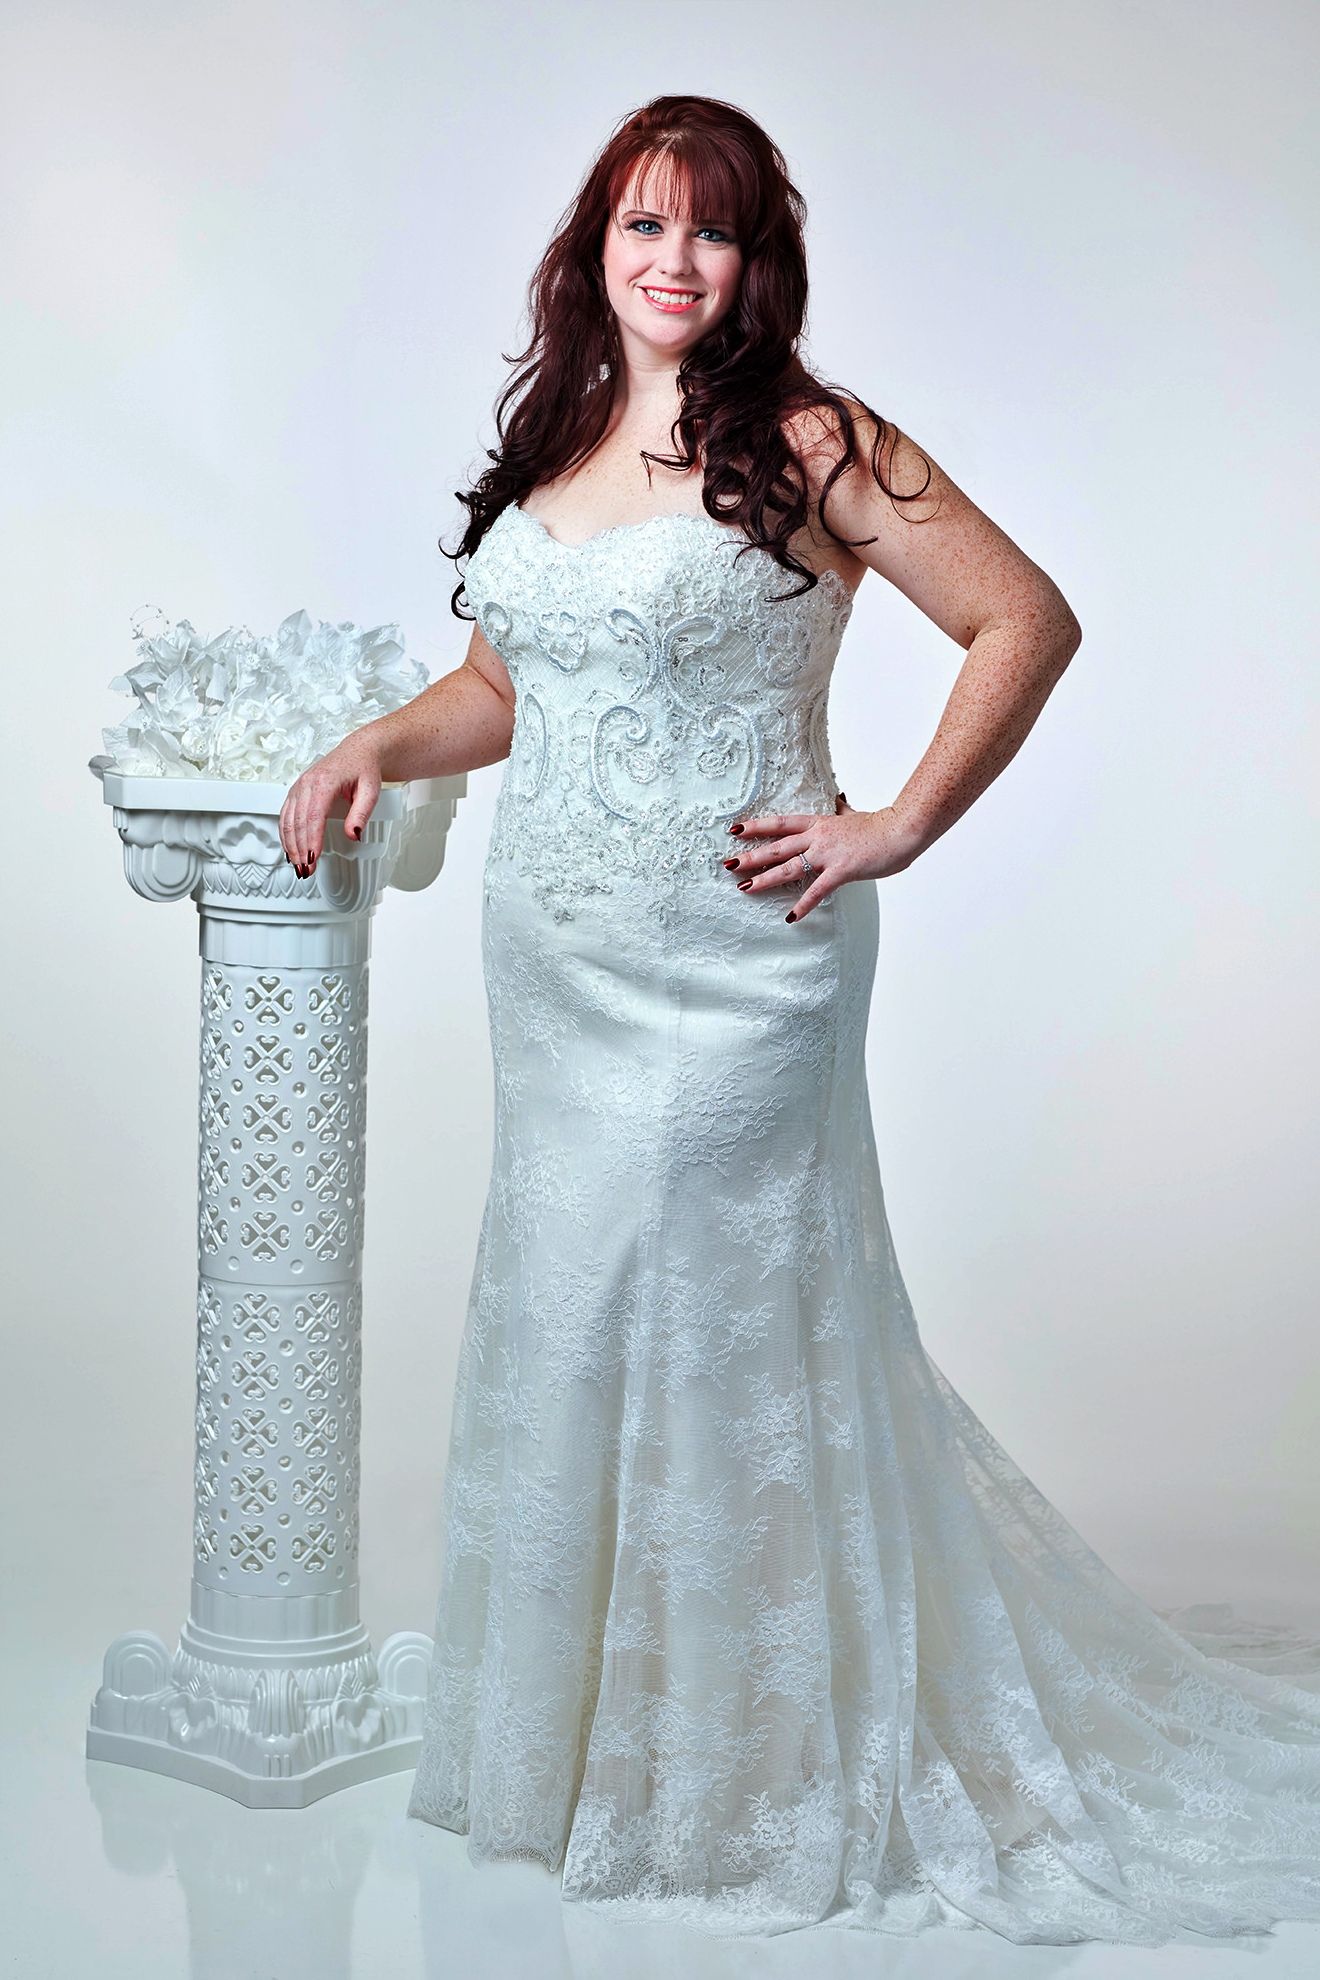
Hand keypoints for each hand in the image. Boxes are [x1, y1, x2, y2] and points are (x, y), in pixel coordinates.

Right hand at [278, 735, 383, 876]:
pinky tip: (289, 850)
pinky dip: (285, 834)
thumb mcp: (371, 791)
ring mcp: (299, 786)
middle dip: (300, 849)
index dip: (311, 840)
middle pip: (297, 822)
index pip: (314, 816)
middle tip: (306, 870)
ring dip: (290, 845)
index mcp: (324, 782)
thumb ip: (362, 814)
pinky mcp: (296, 791)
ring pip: (287, 820)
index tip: (312, 858)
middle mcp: (306, 783)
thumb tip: (353, 835)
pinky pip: (285, 815)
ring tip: (298, 866)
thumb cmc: (364, 768)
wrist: (359, 751)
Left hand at [723, 792, 920, 921]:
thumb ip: (842, 809)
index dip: (756, 826)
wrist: (901, 831)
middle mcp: (818, 837)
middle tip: (728, 865)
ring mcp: (828, 854)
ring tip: (745, 888)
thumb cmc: (880, 825)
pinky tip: (791, 917)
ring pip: (788, 867)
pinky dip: (803, 905)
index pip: (780, 823)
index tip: (735, 830)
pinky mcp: (841, 870)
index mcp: (819, 823)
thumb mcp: (854, 814)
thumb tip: (839, 799)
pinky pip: (817, 890)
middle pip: (776, 847)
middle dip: (750, 856)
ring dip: (765, 879)